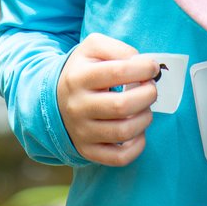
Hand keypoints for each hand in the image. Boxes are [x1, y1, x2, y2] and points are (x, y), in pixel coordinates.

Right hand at [57, 33, 158, 166]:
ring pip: (123, 132)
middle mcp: (77, 107)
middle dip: (147, 95)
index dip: (143, 68)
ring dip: (145, 118)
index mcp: (79, 77)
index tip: (152, 67)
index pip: (118, 72)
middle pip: (122, 106)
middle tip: (150, 88)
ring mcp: (81, 131)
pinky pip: (119, 158)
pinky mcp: (87, 150)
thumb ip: (118, 49)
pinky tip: (138, 131)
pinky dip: (137, 146)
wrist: (54, 98)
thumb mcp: (94, 48)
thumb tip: (142, 64)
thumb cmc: (84, 70)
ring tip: (144, 108)